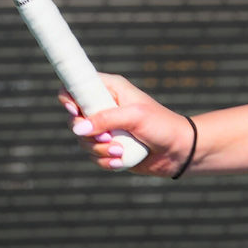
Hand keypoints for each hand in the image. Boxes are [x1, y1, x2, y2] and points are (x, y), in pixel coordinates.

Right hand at [60, 72, 197, 176]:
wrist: (180, 150)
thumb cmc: (162, 125)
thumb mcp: (135, 117)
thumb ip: (106, 119)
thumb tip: (79, 128)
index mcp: (110, 90)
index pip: (76, 85)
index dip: (68, 97)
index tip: (74, 111)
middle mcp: (104, 108)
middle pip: (73, 119)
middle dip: (87, 134)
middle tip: (107, 138)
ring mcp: (106, 129)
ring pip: (83, 141)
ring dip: (99, 150)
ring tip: (121, 151)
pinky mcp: (109, 148)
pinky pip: (94, 157)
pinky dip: (106, 161)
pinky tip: (122, 160)